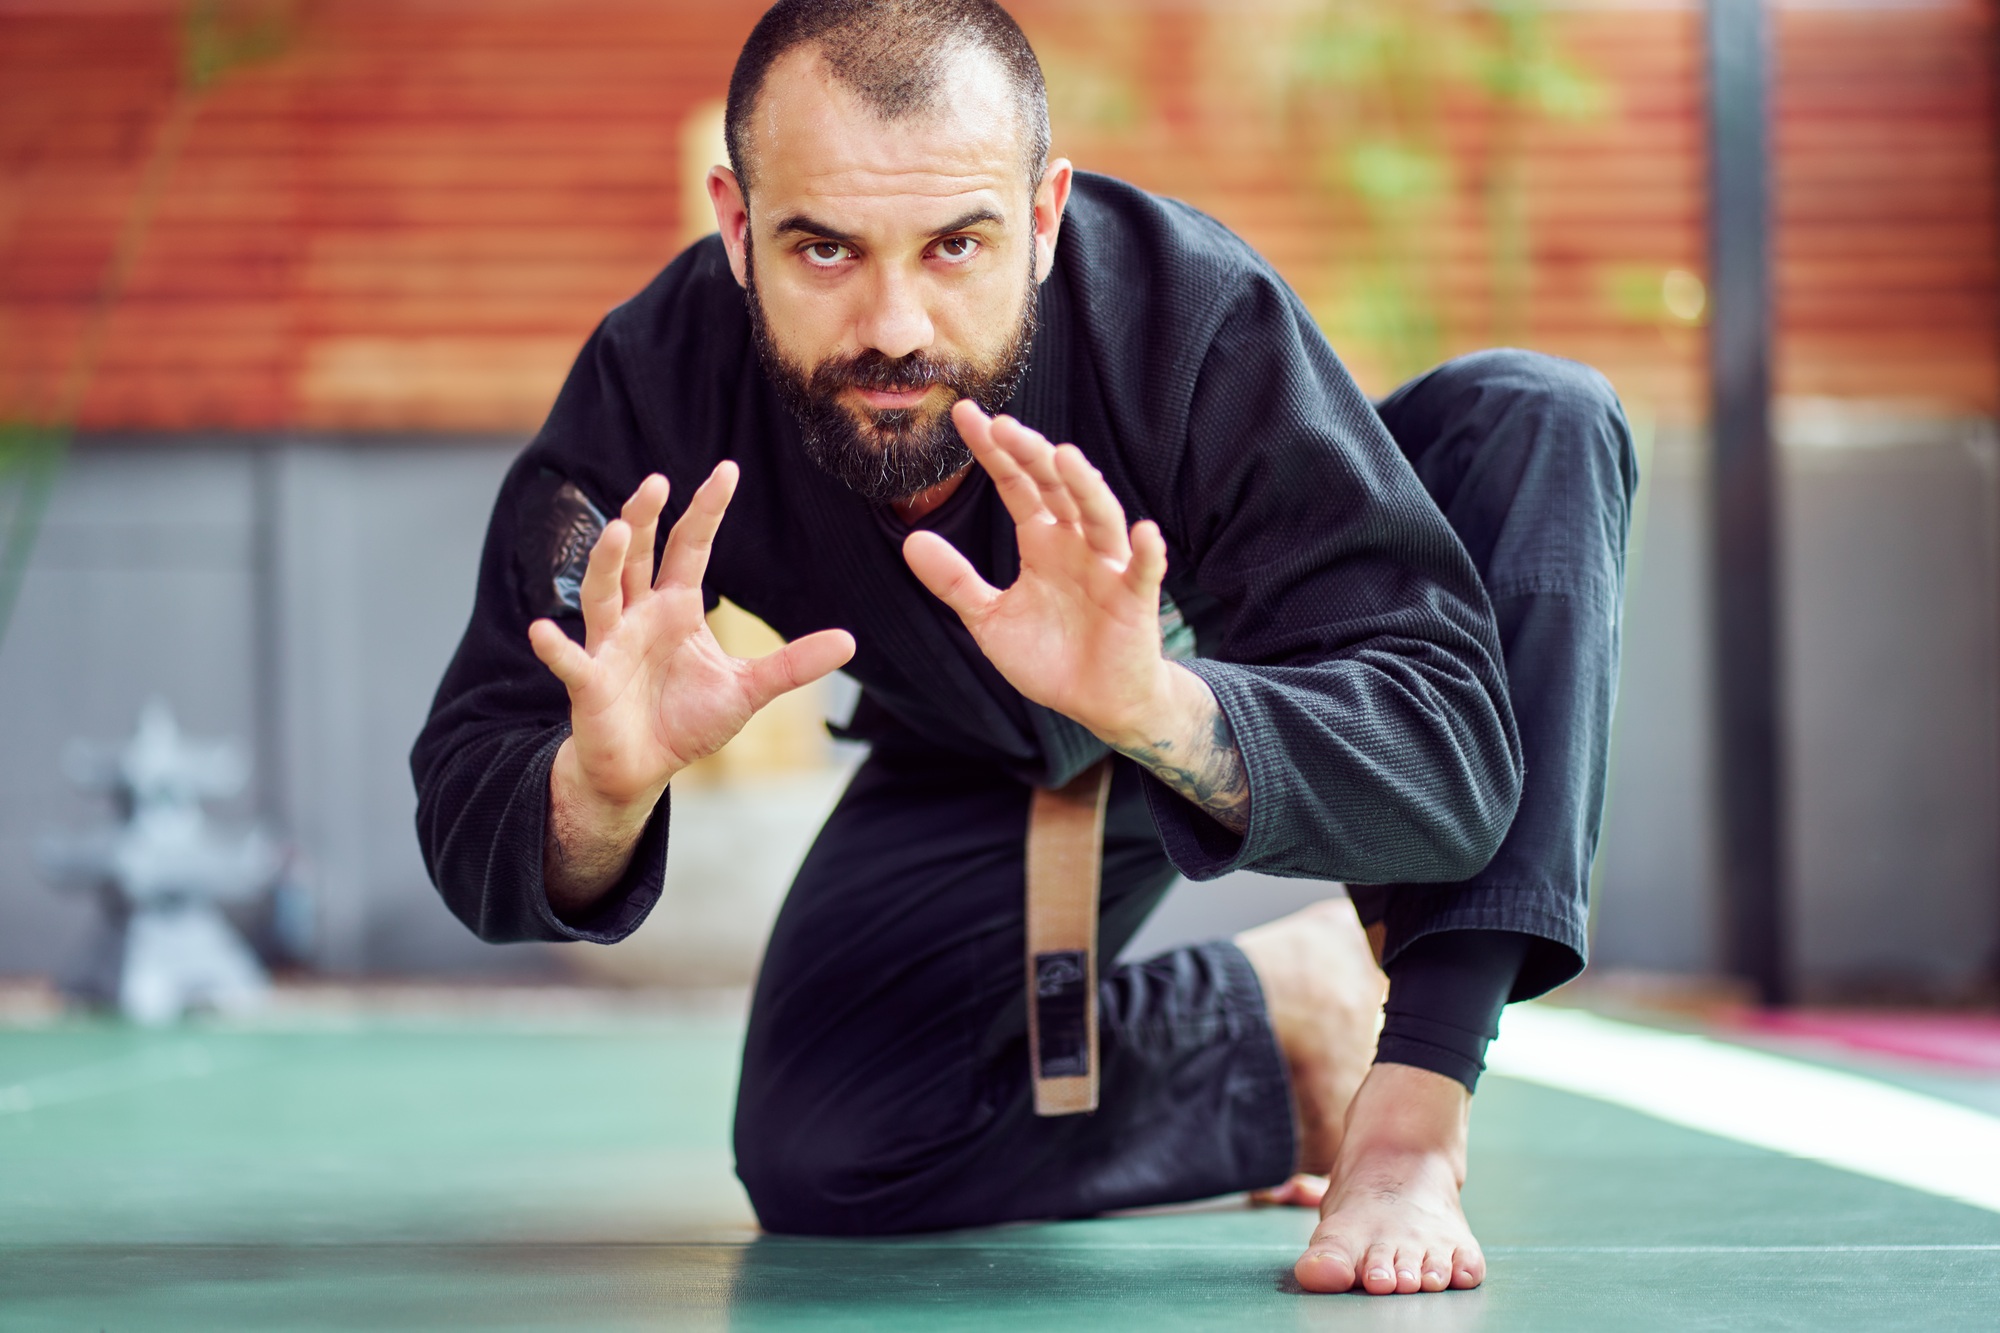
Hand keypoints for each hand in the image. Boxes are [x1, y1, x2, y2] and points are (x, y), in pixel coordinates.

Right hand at [528, 464, 854, 852]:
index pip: (691, 546)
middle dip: (645, 518)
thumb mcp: (748, 690)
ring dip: (608, 563)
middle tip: (657, 482)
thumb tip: (851, 642)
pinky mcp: (589, 683)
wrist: (643, 767)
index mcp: (677, 607)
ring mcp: (610, 645)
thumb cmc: (686, 720)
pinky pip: (571, 662)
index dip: (706, 510)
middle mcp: (639, 615)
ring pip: (603, 593)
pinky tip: (542, 630)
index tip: (727, 470)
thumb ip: (793, 664)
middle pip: (639, 556)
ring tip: (618, 531)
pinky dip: (555, 647)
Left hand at [902, 402, 1172, 745]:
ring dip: (1084, 487)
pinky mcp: (1135, 601)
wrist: (1095, 703)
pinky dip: (1147, 553)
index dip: (993, 452)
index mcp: (1042, 541)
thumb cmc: (1049, 656)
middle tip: (1002, 425)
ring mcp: (1109, 568)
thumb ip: (955, 582)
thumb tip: (911, 538)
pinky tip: (1144, 532)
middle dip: (1031, 455)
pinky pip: (1144, 572)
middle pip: (1055, 487)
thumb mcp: (989, 619)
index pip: (1017, 484)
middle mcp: (1076, 543)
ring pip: (1099, 517)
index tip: (964, 414)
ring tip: (1064, 456)